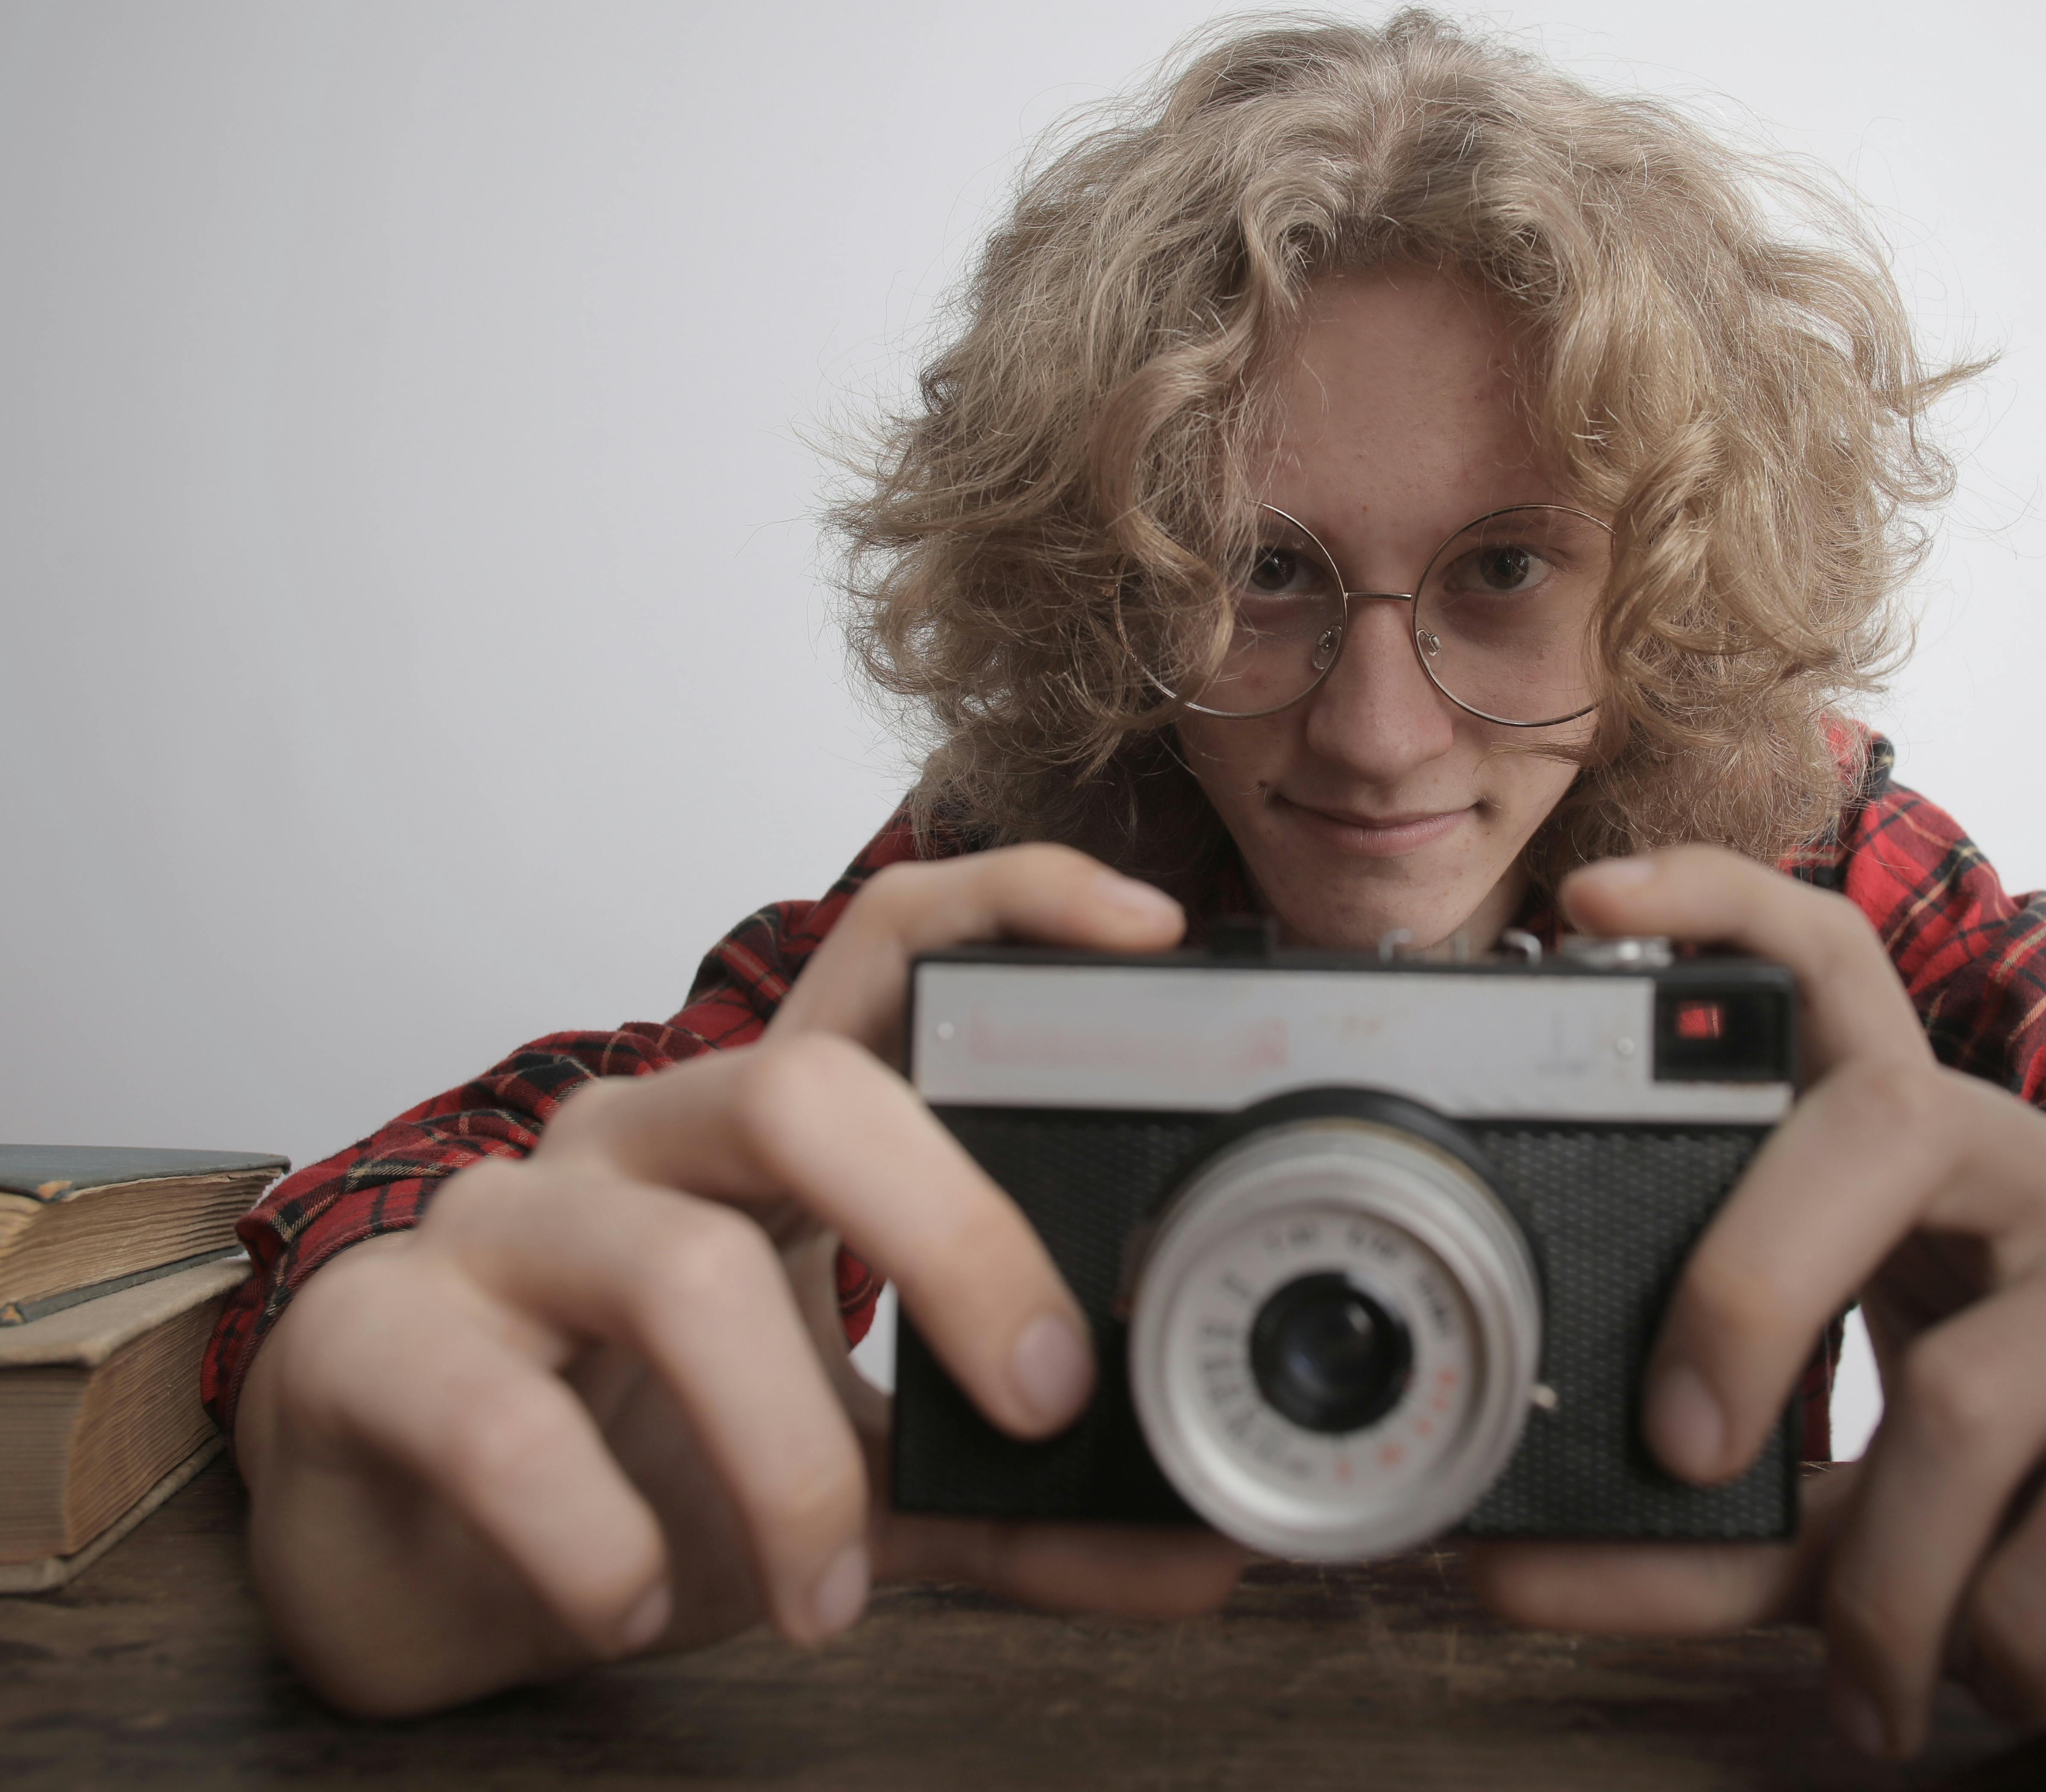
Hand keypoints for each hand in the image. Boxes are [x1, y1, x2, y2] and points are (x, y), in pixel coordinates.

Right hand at [235, 845, 1247, 1715]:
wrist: (402, 1548)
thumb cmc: (640, 1458)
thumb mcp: (861, 1478)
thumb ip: (1025, 1509)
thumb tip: (1209, 1555)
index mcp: (762, 1132)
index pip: (889, 948)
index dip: (1015, 905)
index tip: (1154, 935)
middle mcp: (638, 1135)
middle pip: (807, 1089)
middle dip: (956, 1238)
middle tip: (1044, 1398)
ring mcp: (501, 1228)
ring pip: (679, 1273)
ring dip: (790, 1461)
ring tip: (832, 1590)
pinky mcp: (377, 1345)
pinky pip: (504, 1426)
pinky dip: (602, 1539)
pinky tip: (635, 1599)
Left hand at [1466, 847, 2045, 1768]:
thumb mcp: (1865, 1514)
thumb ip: (1711, 1522)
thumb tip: (1507, 1559)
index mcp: (1957, 1170)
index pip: (1838, 979)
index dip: (1719, 914)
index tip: (1584, 902)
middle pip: (1890, 1120)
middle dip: (1748, 1285)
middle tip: (1679, 1447)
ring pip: (1980, 1384)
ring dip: (1892, 1575)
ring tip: (1873, 1684)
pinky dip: (2015, 1634)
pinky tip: (2000, 1681)